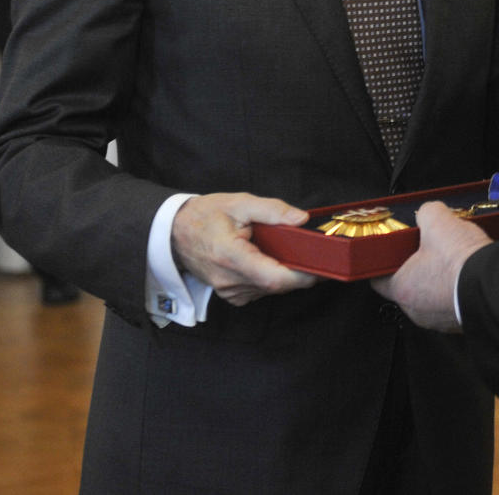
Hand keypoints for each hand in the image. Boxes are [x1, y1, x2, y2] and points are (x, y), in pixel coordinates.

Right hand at [172, 192, 316, 306]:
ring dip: (284, 273)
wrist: (174, 232)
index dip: (303, 275)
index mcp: (232, 258)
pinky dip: (270, 276)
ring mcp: (230, 292)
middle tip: (316, 251)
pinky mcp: (231, 295)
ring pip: (271, 289)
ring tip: (288, 249)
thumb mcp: (239, 202)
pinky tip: (267, 258)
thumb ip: (272, 210)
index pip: (276, 278)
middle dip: (300, 270)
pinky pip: (260, 290)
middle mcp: (230, 281)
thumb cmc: (205, 215)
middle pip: (277, 285)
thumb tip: (301, 218)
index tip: (324, 265)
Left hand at [373, 201, 490, 331]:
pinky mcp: (462, 324)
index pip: (379, 279)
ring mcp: (440, 321)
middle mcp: (417, 311)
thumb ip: (425, 213)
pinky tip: (468, 274)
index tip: (393, 252)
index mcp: (402, 289)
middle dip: (418, 269)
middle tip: (430, 250)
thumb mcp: (436, 219)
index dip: (385, 262)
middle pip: (409, 286)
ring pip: (432, 298)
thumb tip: (428, 213)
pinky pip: (453, 305)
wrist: (495, 285)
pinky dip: (458, 291)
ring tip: (454, 260)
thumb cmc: (460, 259)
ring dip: (440, 282)